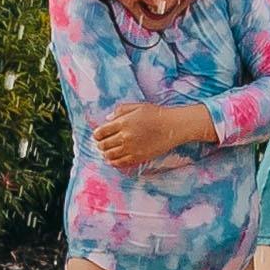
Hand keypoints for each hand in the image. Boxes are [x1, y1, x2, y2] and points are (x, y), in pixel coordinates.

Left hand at [91, 98, 212, 171]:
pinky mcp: (138, 157)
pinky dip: (113, 163)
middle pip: (104, 145)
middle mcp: (124, 136)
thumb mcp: (137, 106)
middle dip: (100, 144)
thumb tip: (107, 119)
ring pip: (110, 155)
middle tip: (101, 144)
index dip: (96, 135)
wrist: (172, 127)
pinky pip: (120, 163)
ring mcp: (131, 148)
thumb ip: (120, 111)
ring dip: (105, 154)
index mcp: (122, 122)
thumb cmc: (156, 114)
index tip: (97, 135)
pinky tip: (112, 161)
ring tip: (106, 152)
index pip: (101, 132)